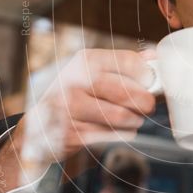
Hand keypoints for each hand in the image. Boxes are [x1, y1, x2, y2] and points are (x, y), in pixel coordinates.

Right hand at [0, 49, 156, 191]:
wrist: (38, 129)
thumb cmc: (74, 98)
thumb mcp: (91, 73)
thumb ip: (123, 65)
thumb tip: (155, 57)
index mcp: (85, 60)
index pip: (129, 61)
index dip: (148, 74)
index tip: (152, 83)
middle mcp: (75, 81)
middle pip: (127, 92)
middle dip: (145, 102)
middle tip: (148, 106)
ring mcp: (71, 108)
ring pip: (121, 116)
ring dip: (135, 120)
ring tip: (134, 119)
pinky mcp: (72, 133)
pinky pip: (111, 135)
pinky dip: (122, 134)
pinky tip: (119, 131)